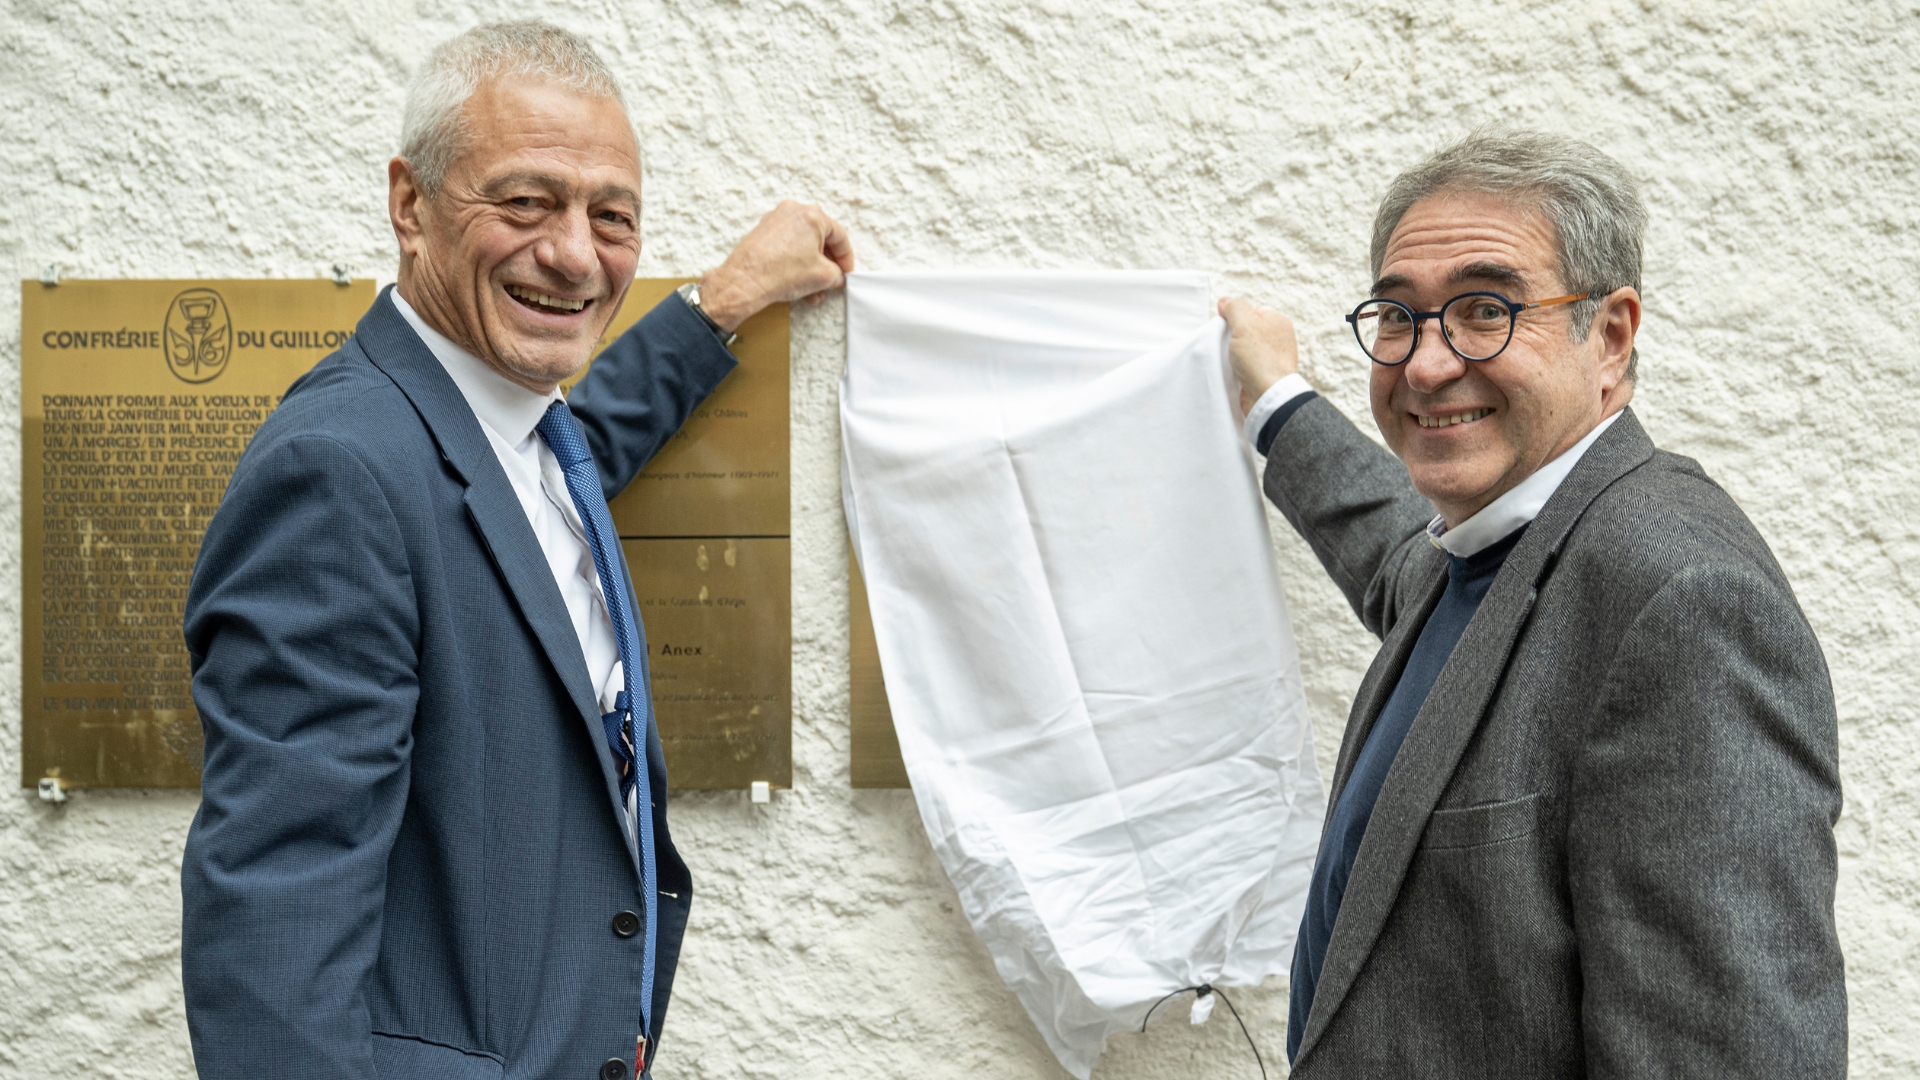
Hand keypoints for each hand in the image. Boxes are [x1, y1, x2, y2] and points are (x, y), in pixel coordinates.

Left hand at [697, 201, 854, 330]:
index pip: (839, 237)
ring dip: (811, 269)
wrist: (745, 282)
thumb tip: (836, 277)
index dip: (846, 259)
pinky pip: (787, 246)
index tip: (846, 274)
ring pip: (802, 245)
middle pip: (820, 240)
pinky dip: (795, 263)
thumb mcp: (824, 277)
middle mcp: (793, 211)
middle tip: (830, 283)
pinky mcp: (762, 232)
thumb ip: (838, 274)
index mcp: (812, 214)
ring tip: (812, 292)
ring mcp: (775, 220)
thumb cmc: (782, 273)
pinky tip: (796, 284)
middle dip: (826, 266)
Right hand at [1218, 296, 1299, 413]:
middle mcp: (1277, 340)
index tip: (1225, 327)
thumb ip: (1234, 308)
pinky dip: (1234, 368)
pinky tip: (1231, 371)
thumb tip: (1225, 302)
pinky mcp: (1262, 375)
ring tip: (1228, 360)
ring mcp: (1271, 358)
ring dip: (1231, 354)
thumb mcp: (1245, 323)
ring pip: (1242, 349)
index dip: (1233, 318)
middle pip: (1245, 331)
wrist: (1267, 396)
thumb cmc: (1261, 360)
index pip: (1249, 312)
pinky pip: (1243, 366)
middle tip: (1226, 345)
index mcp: (1278, 322)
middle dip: (1231, 337)